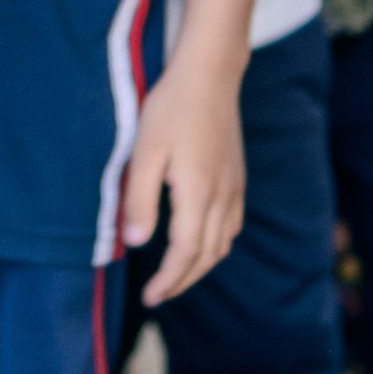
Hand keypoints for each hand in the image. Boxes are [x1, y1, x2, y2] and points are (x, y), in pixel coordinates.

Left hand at [120, 61, 245, 305]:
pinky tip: (199, 245)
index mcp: (198, 192)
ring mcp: (234, 188)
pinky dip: (215, 246)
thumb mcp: (144, 151)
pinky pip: (231, 226)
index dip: (169, 279)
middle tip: (158, 296)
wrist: (209, 76)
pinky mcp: (237, 178)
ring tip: (174, 277)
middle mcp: (222, 196)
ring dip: (199, 267)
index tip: (151, 297)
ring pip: (223, 244)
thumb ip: (139, 199)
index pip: (186, 252)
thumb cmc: (171, 109)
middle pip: (207, 255)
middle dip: (182, 281)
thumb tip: (135, 242)